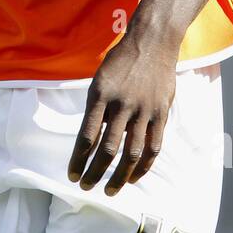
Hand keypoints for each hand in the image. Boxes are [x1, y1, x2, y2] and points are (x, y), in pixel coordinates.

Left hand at [67, 33, 177, 194]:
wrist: (152, 41)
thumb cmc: (121, 60)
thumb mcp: (100, 79)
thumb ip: (97, 109)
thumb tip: (92, 139)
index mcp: (100, 96)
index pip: (86, 136)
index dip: (78, 160)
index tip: (72, 175)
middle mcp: (121, 105)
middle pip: (107, 149)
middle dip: (94, 173)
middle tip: (85, 188)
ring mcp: (143, 110)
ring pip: (131, 153)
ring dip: (119, 177)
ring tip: (109, 191)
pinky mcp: (161, 113)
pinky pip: (153, 146)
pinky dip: (143, 166)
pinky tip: (133, 177)